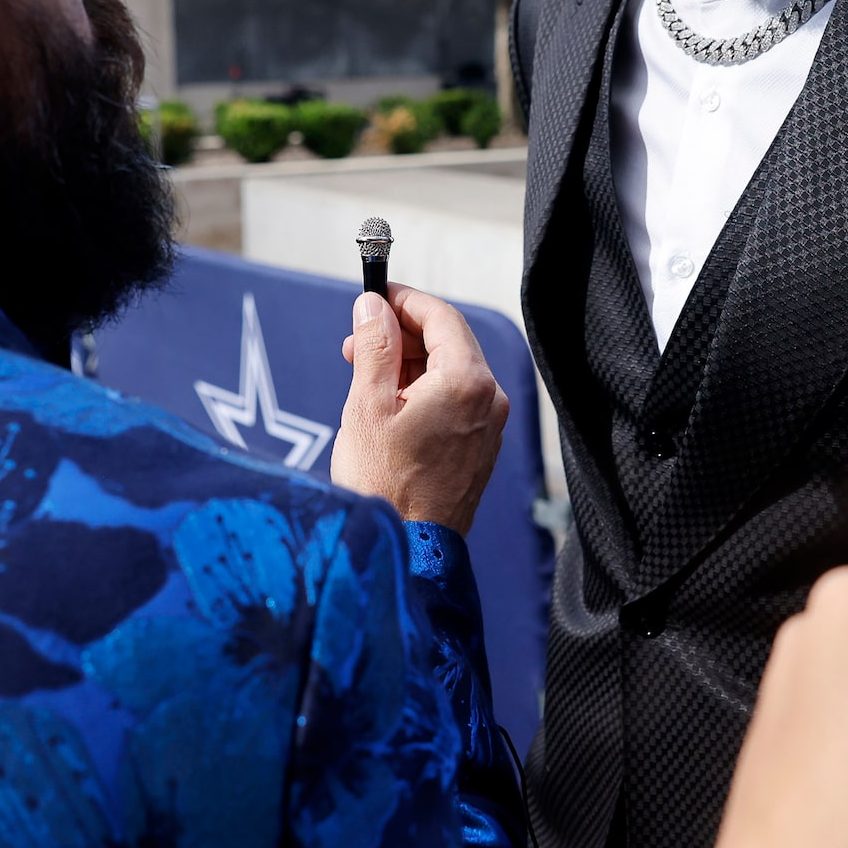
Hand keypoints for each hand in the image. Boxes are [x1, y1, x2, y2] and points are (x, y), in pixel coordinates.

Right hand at [331, 282, 508, 532]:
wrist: (406, 551)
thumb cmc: (383, 484)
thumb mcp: (367, 404)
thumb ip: (374, 346)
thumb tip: (372, 306)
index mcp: (467, 382)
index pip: (441, 317)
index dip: (404, 301)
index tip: (373, 296)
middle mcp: (490, 401)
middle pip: (449, 343)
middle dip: (402, 334)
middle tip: (357, 342)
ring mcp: (490, 428)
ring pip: (451, 373)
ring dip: (410, 364)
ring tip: (364, 377)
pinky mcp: (481, 450)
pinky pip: (456, 403)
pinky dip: (424, 391)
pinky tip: (389, 405)